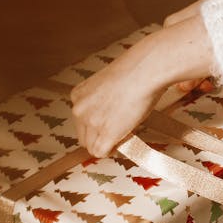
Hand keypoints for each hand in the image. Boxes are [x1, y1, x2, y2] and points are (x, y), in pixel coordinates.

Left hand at [70, 35, 165, 157]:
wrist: (144, 70)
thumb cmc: (135, 70)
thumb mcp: (109, 83)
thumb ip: (103, 100)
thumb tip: (112, 113)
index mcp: (78, 95)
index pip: (81, 121)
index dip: (97, 125)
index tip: (110, 123)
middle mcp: (80, 109)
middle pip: (83, 136)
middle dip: (99, 136)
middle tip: (118, 130)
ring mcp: (92, 123)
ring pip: (92, 146)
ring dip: (108, 143)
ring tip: (125, 133)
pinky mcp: (105, 134)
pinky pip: (101, 152)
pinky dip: (113, 150)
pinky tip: (125, 140)